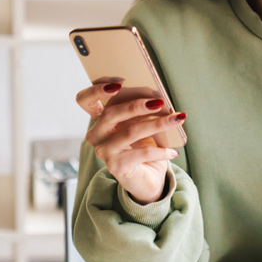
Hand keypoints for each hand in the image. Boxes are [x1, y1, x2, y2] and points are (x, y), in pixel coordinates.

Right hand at [76, 80, 185, 204]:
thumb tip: (158, 98)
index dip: (96, 89)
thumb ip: (140, 110)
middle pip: (111, 113)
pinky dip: (161, 151)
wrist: (147, 178)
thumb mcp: (140, 124)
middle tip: (160, 101)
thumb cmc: (143, 146)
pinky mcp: (116, 167)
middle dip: (137, 105)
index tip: (119, 82)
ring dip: (157, 124)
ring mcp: (104, 151)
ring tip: (177, 119)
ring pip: (130, 132)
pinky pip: (142, 153)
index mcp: (100, 120)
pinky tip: (173, 151)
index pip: (85, 100)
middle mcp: (96, 135)